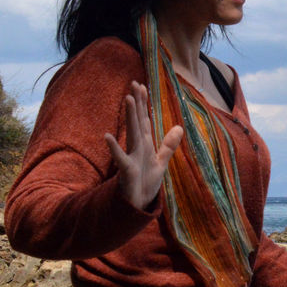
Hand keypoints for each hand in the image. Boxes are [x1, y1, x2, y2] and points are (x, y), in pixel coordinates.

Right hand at [104, 80, 184, 210]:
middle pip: (138, 121)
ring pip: (132, 133)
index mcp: (145, 144)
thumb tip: (179, 127)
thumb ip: (168, 145)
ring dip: (131, 116)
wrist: (138, 203)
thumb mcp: (160, 161)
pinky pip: (120, 158)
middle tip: (134, 83)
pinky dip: (114, 148)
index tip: (141, 85)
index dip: (143, 103)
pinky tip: (107, 136)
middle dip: (137, 103)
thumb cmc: (145, 182)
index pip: (144, 119)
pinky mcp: (127, 171)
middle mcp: (137, 147)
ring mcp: (131, 157)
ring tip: (128, 99)